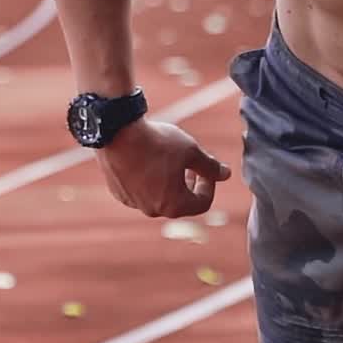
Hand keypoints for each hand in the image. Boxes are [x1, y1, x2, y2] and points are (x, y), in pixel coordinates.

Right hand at [97, 118, 231, 217]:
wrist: (116, 131)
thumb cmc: (157, 142)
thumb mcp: (191, 151)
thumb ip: (210, 166)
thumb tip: (226, 174)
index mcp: (174, 205)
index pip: (202, 202)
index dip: (210, 183)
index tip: (206, 166)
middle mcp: (153, 210)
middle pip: (180, 201)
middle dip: (189, 183)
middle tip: (190, 163)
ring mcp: (133, 203)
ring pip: (158, 195)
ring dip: (168, 181)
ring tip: (168, 158)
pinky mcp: (119, 192)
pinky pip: (140, 190)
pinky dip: (148, 179)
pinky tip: (146, 158)